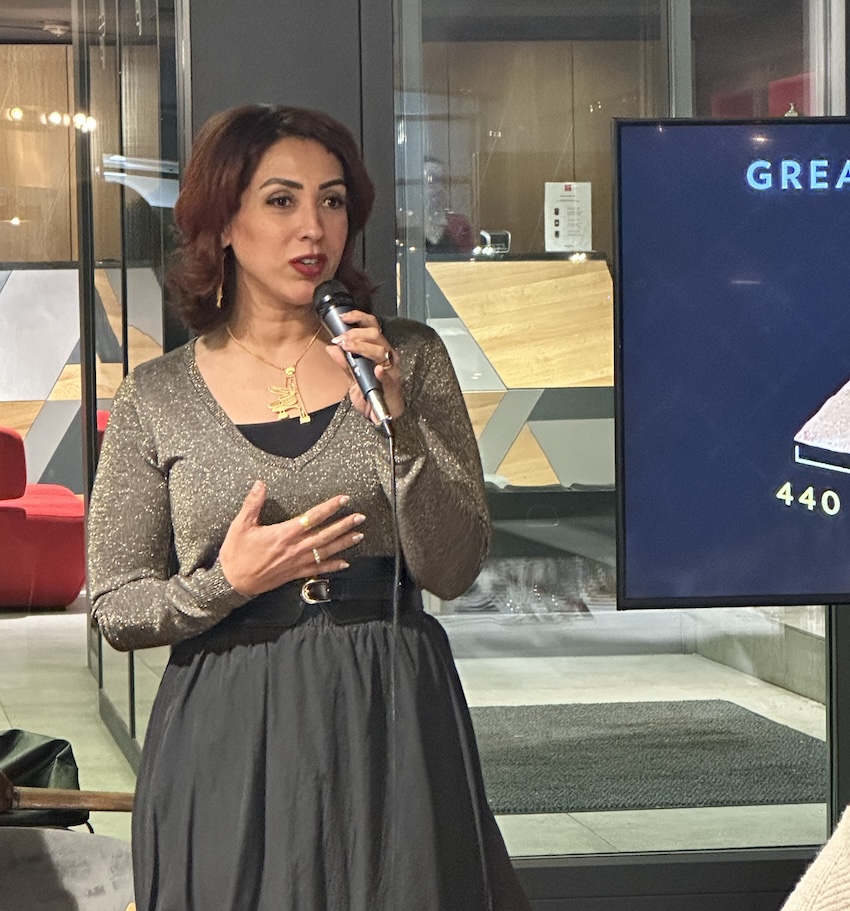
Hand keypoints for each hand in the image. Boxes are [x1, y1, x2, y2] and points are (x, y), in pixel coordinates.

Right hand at [218, 482, 364, 596]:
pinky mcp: (294, 574)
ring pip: (325, 552)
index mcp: (283, 533)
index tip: (344, 500)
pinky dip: (333, 566)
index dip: (330, 508)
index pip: (312, 517)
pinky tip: (345, 563)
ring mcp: (296, 562)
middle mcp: (294, 548)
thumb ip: (252, 503)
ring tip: (359, 535)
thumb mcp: (240, 525)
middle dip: (344, 525)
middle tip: (360, 517)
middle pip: (325, 535)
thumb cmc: (236, 554)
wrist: (232, 582)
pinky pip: (317, 569)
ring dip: (344, 543)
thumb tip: (260, 484)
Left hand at [323, 311, 404, 424]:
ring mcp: (391, 370)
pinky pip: (388, 376)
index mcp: (378, 350)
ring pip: (380, 350)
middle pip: (375, 334)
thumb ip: (343, 362)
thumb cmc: (371, 393)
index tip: (342, 318)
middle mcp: (387, 356)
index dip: (358, 318)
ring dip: (362, 347)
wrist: (382, 414)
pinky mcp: (393, 385)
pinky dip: (382, 372)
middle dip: (355, 334)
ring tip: (348, 348)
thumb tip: (331, 347)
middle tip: (341, 340)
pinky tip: (376, 370)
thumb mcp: (353, 377)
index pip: (371, 326)